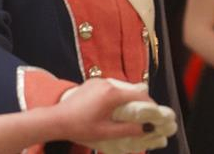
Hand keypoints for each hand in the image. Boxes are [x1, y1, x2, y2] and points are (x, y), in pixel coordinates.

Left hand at [56, 79, 176, 152]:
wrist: (56, 119)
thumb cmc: (80, 127)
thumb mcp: (107, 132)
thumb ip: (129, 129)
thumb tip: (147, 129)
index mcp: (112, 94)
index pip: (139, 95)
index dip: (151, 105)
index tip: (156, 115)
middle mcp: (106, 83)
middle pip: (131, 89)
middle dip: (141, 102)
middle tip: (146, 116)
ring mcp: (98, 81)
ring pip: (121, 88)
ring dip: (128, 98)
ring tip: (132, 114)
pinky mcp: (91, 83)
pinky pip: (111, 87)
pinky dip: (117, 96)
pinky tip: (116, 109)